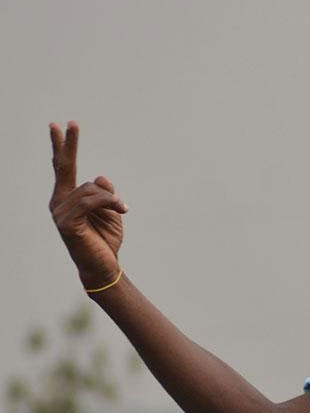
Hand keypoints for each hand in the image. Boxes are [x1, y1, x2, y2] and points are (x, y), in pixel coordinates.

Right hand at [48, 121, 128, 289]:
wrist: (104, 265)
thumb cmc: (105, 239)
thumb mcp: (111, 211)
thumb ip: (104, 193)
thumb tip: (99, 177)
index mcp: (67, 198)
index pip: (63, 168)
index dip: (63, 147)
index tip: (60, 126)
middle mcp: (58, 202)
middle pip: (65, 167)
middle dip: (68, 144)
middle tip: (71, 122)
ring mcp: (60, 212)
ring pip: (90, 189)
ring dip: (110, 200)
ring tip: (120, 210)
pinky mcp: (67, 223)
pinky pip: (92, 202)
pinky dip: (110, 204)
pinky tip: (122, 210)